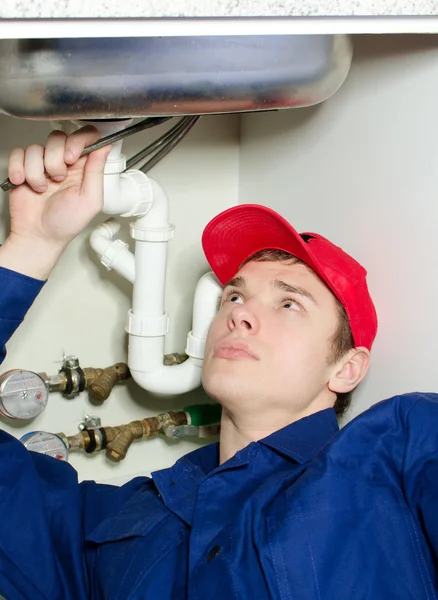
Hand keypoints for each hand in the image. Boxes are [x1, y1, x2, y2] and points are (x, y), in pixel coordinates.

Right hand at [0, 126, 110, 278]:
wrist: (39, 236)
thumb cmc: (66, 224)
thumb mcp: (90, 201)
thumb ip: (97, 172)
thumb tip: (105, 147)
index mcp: (84, 168)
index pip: (86, 137)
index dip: (78, 140)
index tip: (72, 158)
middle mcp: (64, 163)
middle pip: (58, 138)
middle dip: (55, 159)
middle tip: (58, 178)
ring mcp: (43, 165)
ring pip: (36, 147)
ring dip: (37, 170)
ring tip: (42, 189)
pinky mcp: (24, 168)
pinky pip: (18, 154)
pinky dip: (19, 169)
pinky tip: (25, 183)